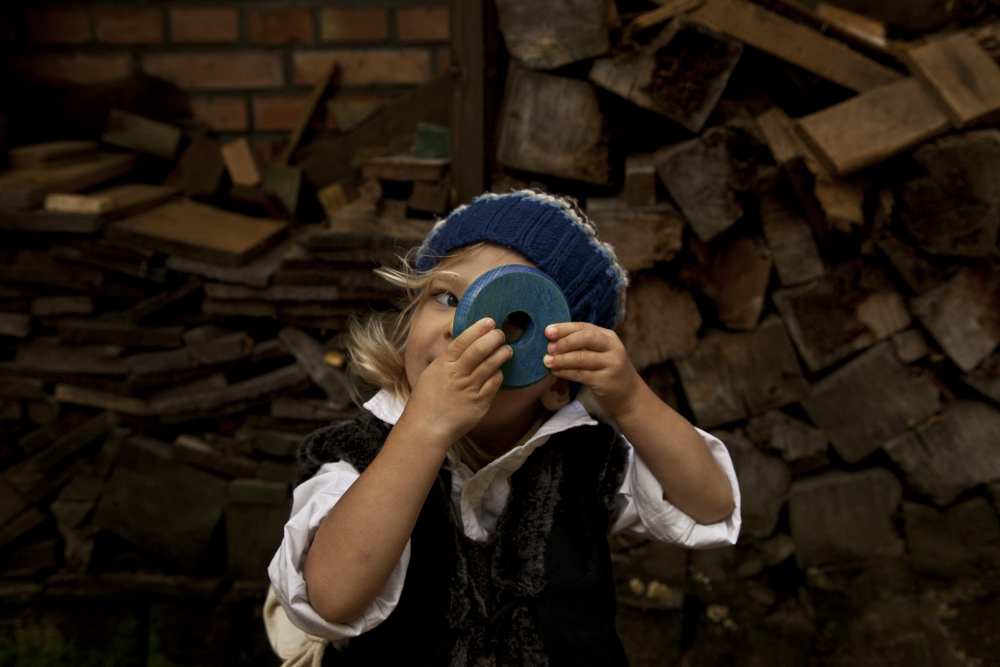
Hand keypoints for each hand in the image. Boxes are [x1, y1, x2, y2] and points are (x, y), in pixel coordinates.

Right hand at [404, 317, 512, 446]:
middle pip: (480, 350)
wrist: (426, 429)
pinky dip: (499, 374)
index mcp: (443, 365)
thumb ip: (448, 360)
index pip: (463, 340)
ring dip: (502, 353)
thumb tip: (465, 345)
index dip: (478, 329)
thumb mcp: (432, 374)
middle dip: (494, 338)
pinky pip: (494, 384)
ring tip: (506, 349)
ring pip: (491, 365)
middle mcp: (457, 375)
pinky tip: (499, 370)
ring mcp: (469, 389)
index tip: (489, 321)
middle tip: (501, 334)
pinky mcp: (480, 403)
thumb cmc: (426, 401)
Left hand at [543, 322, 641, 417]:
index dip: (565, 328)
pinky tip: (555, 371)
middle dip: (565, 342)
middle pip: (586, 338)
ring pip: (582, 358)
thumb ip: (582, 345)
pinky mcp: (606, 382)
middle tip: (549, 348)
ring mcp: (611, 365)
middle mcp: (612, 348)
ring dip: (562, 359)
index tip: (547, 331)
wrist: (629, 395)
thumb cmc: (607, 370)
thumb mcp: (601, 352)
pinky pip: (582, 375)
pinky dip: (566, 372)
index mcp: (609, 337)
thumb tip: (552, 340)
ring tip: (547, 361)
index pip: (584, 328)